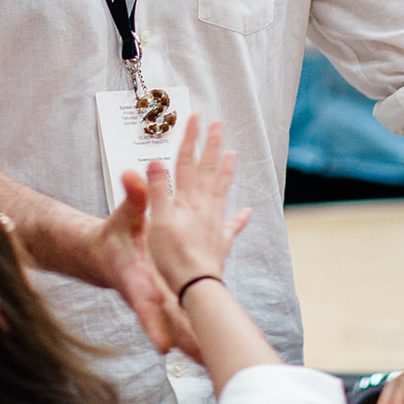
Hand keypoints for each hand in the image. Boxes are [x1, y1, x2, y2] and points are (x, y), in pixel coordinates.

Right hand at [80, 164, 199, 357]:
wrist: (104, 255)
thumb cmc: (111, 238)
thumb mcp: (123, 216)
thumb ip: (133, 197)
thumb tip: (133, 174)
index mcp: (136, 280)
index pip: (144, 304)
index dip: (152, 325)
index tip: (162, 347)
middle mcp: (151, 295)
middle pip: (168, 323)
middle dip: (184, 342)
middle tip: (201, 361)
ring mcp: (163, 299)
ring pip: (182, 321)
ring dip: (197, 337)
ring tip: (213, 359)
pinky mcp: (174, 297)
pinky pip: (191, 310)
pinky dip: (207, 316)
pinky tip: (221, 327)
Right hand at [137, 115, 251, 293]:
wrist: (196, 285)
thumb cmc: (173, 256)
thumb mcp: (158, 222)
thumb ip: (157, 191)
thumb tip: (156, 161)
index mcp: (187, 200)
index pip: (187, 162)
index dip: (190, 139)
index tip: (195, 117)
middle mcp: (205, 206)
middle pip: (208, 169)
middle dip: (212, 145)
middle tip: (219, 123)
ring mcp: (215, 223)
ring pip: (222, 190)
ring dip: (226, 170)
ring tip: (233, 154)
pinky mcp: (220, 242)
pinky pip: (232, 225)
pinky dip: (240, 217)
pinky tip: (247, 211)